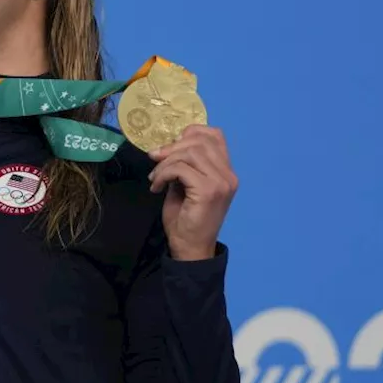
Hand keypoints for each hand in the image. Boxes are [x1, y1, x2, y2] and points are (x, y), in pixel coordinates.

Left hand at [148, 125, 238, 260]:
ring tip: (155, 178)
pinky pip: (181, 169)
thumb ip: (184, 165)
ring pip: (189, 153)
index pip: (215, 135)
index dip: (190, 133)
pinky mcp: (208, 191)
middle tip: (154, 161)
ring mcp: (221, 182)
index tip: (170, 148)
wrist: (191, 249)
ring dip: (165, 163)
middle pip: (200, 141)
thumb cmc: (187, 219)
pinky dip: (163, 174)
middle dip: (171, 148)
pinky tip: (157, 187)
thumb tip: (166, 146)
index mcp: (226, 171)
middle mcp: (228, 175)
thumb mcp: (185, 185)